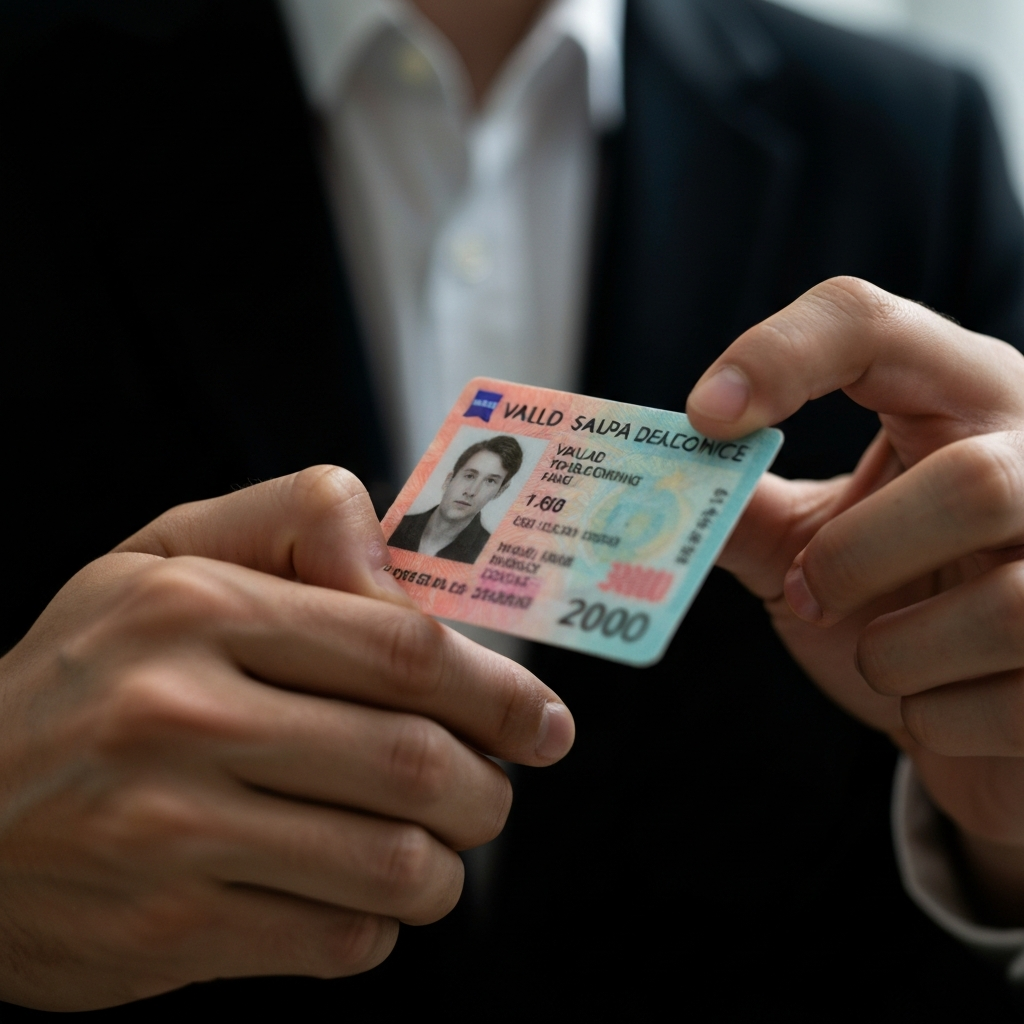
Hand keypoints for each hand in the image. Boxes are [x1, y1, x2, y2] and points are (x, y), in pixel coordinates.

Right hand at [0, 467, 573, 1009]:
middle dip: (487, 788)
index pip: (400, 645)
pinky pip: (335, 940)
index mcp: (195, 609)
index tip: (545, 722)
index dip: (497, 689)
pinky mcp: (165, 930)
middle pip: (413, 759)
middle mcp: (180, 714)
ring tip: (435, 849)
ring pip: (391, 863)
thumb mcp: (167, 556)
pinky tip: (356, 896)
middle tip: (494, 791)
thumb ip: (295, 527)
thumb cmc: (86, 674)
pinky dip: (377, 925)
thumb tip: (410, 577)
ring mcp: (169, 831)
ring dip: (444, 866)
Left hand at [686, 278, 1023, 921]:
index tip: (705, 418)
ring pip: (1006, 609)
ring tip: (881, 655)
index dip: (780, 355)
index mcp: (960, 400)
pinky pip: (1014, 706)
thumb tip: (645, 484)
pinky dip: (938, 718)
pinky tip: (937, 704)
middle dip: (858, 559)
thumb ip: (740, 509)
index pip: (868, 323)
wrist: (978, 705)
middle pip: (972, 487)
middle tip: (806, 591)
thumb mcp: (811, 540)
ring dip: (896, 654)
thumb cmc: (892, 601)